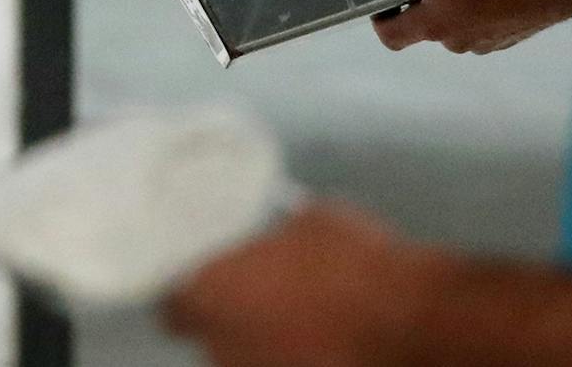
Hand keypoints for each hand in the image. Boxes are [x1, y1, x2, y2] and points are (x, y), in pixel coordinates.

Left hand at [165, 204, 441, 366]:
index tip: (205, 273)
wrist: (402, 319)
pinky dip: (289, 353)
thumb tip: (277, 231)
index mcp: (213, 292)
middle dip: (231, 311)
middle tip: (262, 287)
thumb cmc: (350, 260)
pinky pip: (276, 364)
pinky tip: (317, 338)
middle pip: (209, 330)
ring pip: (243, 352)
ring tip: (298, 313)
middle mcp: (221, 344)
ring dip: (260, 335)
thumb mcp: (310, 219)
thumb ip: (275, 233)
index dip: (186, 289)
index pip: (170, 304)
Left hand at [350, 0, 571, 53]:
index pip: (391, 37)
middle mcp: (455, 41)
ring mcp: (484, 42)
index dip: (381, 19)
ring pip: (456, 24)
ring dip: (453, 3)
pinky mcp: (507, 35)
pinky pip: (484, 23)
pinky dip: (481, 7)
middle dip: (421, 1)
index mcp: (433, 26)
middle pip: (425, 26)